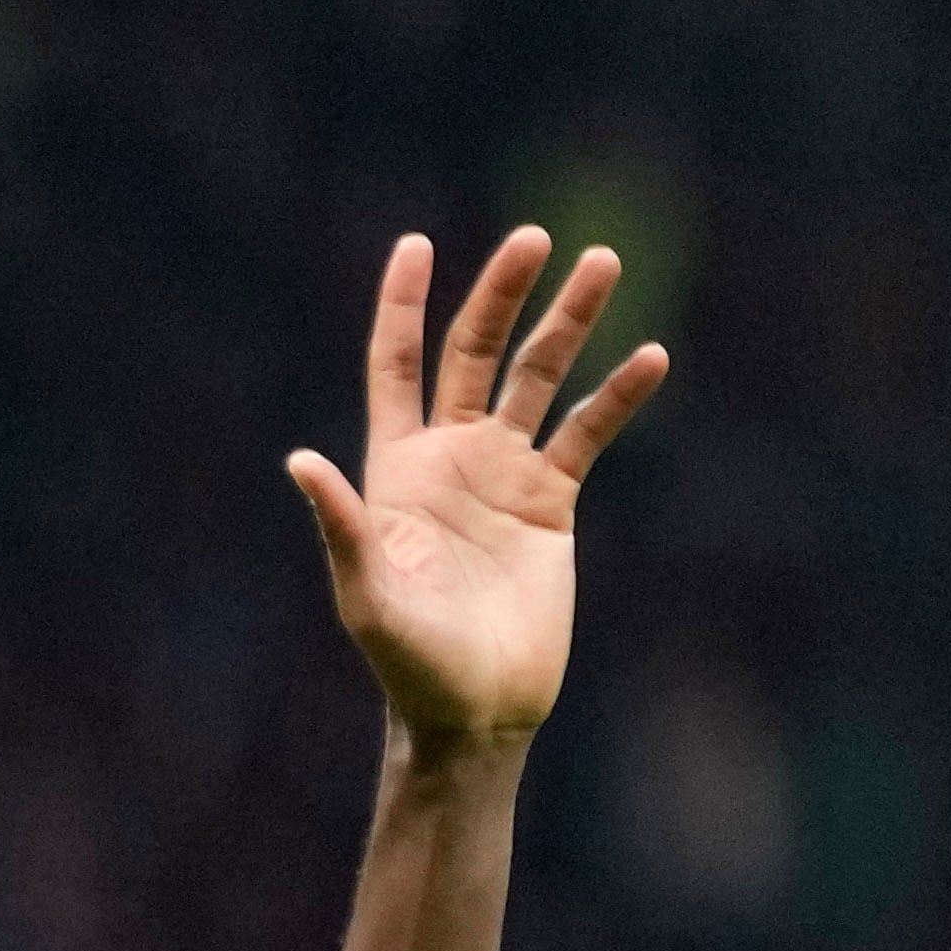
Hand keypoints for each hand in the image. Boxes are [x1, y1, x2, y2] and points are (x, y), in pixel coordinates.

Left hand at [287, 230, 668, 743]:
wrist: (474, 712)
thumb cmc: (408, 663)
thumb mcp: (367, 596)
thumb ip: (343, 526)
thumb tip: (300, 462)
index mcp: (395, 469)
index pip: (397, 367)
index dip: (402, 306)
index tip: (417, 243)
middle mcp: (450, 458)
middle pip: (475, 352)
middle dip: (503, 294)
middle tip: (537, 238)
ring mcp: (503, 476)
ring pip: (540, 379)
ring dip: (570, 323)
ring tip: (604, 264)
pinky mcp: (551, 504)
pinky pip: (587, 435)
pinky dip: (617, 396)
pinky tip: (650, 356)